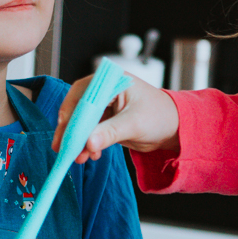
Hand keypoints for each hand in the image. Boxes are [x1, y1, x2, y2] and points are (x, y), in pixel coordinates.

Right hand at [52, 74, 180, 164]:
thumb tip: (88, 142)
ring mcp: (102, 105)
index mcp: (111, 80)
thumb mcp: (134, 124)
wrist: (173, 128)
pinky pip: (88, 131)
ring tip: (79, 158)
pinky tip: (90, 154)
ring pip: (80, 122)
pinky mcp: (103, 119)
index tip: (66, 133)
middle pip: (77, 108)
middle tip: (64, 149)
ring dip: (77, 140)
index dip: (71, 113)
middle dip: (72, 130)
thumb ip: (110, 132)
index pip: (82, 94)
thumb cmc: (160, 116)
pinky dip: (86, 143)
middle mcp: (103, 90)